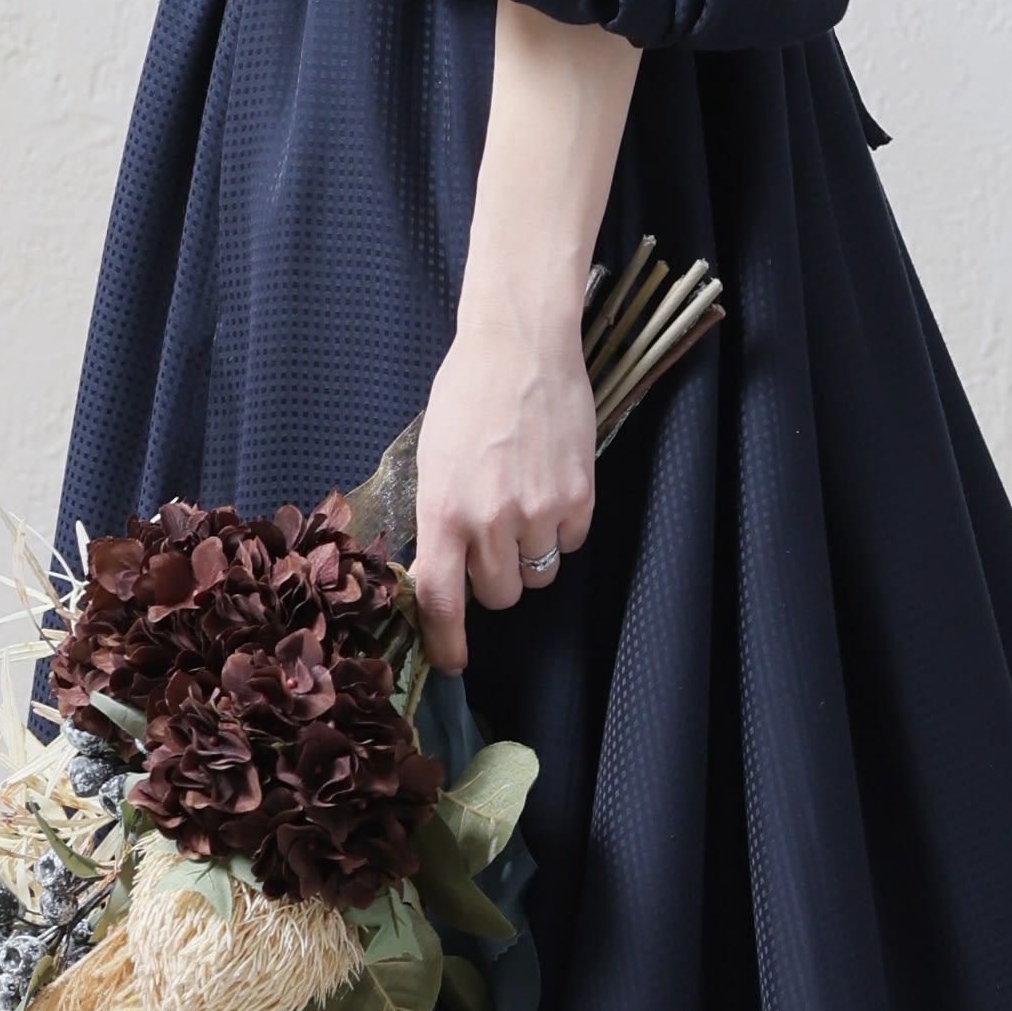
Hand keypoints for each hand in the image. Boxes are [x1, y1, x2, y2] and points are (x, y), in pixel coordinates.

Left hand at [409, 288, 595, 674]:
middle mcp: (490, 519)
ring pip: (537, 575)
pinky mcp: (579, 496)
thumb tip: (442, 570)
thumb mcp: (432, 461)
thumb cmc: (466, 395)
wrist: (521, 347)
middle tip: (492, 541)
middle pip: (497, 595)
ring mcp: (539, 509)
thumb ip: (439, 520)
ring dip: (529, 557)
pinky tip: (551, 488)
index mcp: (443, 511)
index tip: (452, 663)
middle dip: (493, 580)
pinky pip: (571, 543)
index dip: (446, 642)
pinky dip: (562, 528)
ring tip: (524, 508)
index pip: (441, 600)